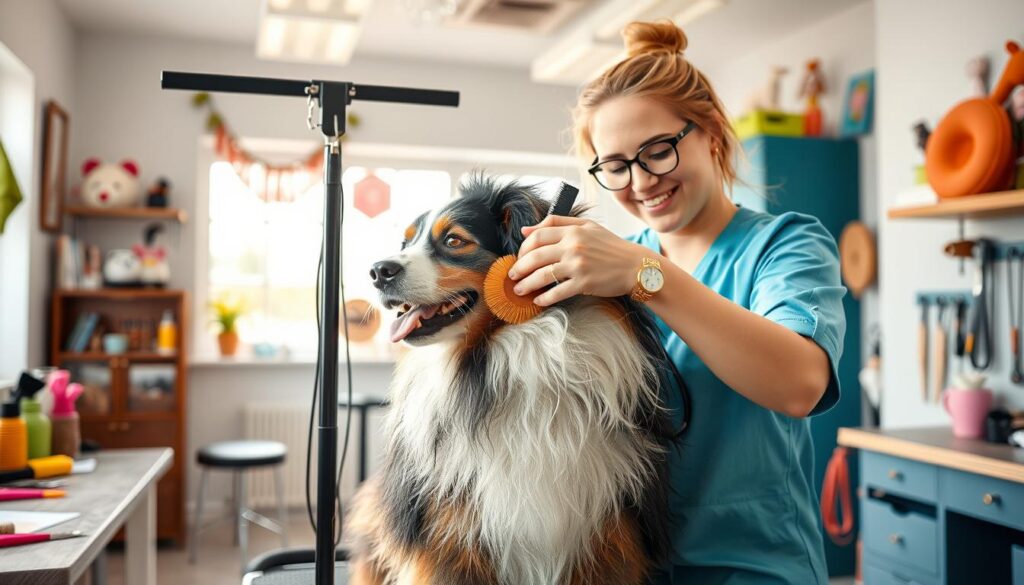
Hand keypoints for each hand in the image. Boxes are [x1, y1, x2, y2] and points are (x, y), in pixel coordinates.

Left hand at [507, 215, 648, 305]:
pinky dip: (544, 298)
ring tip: (518, 290)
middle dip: (519, 268)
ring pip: (542, 276)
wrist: (635, 266)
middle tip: (512, 276)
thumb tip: (526, 230)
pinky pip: (557, 292)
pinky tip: (538, 301)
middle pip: (535, 256)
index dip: (522, 248)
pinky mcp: (584, 283)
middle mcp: (573, 246)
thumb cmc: (611, 246)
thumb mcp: (587, 227)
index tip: (519, 258)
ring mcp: (578, 266)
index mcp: (573, 231)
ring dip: (526, 285)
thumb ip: (556, 223)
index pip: (537, 237)